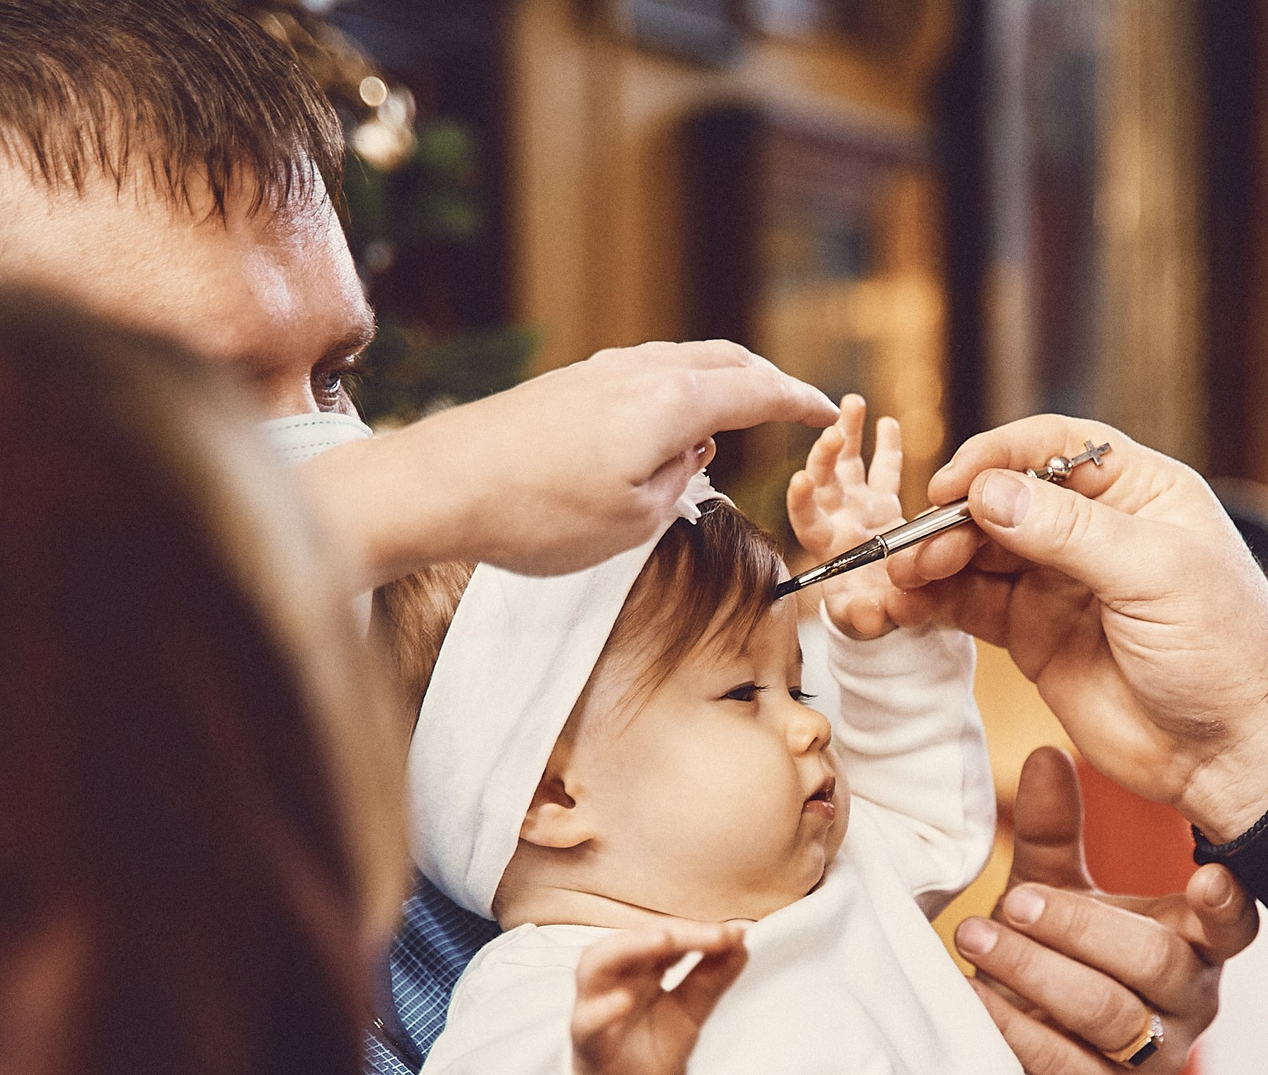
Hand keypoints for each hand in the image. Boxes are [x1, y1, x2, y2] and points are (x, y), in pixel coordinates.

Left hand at [306, 341, 835, 585]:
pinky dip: (678, 387)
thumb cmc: (534, 514)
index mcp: (669, 402)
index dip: (800, 403)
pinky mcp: (565, 384)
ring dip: (719, 380)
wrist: (438, 486)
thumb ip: (677, 482)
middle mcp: (638, 371)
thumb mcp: (632, 521)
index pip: (756, 391)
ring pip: (681, 360)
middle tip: (793, 406)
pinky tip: (667, 419)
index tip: (829, 413)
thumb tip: (689, 455)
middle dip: (766, 381)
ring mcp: (597, 371)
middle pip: (723, 360)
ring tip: (737, 411)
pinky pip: (643, 372)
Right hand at [568, 921, 749, 1074]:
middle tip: (715, 935)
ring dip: (630, 948)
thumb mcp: (692, 1009)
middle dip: (675, 933)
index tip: (735, 934)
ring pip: (597, 965)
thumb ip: (713, 977)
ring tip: (664, 940)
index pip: (665, 936)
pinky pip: (587, 1022)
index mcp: (640, 966)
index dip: (698, 931)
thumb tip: (741, 941)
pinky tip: (623, 1002)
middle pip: (636, 941)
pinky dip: (602, 1011)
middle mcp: (615, 978)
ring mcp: (595, 1005)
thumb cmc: (652, 1044)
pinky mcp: (588, 1042)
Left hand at [787, 395, 910, 636]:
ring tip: (852, 403)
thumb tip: (871, 617)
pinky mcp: (884, 502)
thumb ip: (868, 618)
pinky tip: (886, 421)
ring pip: (849, 463)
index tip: (800, 479)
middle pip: (824, 480)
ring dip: (848, 432)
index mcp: (826, 546)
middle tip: (834, 431)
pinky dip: (885, 446)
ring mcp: (859, 506)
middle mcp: (838, 518)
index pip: (806, 518)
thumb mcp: (868, 621)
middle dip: (826, 454)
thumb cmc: (870, 615)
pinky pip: (885, 470)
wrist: (886, 607)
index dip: (801, 499)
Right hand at [895, 416, 1267, 840]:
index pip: (1054, 447)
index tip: (954, 485)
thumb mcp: (1156, 576)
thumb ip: (1070, 533)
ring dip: (934, 559)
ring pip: (978, 552)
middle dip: (954, 517)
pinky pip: (972, 605)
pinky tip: (904, 606)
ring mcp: (1060, 583)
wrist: (1233, 755)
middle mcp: (1094, 530)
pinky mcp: (1034, 636)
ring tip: (902, 579)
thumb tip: (988, 493)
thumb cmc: (1224, 654)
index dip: (998, 457)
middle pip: (1003, 499)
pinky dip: (933, 602)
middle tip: (918, 549)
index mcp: (1139, 492)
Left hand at [953, 748, 1256, 1074]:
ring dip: (1038, 974)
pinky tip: (974, 997)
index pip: (1233, 927)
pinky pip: (1066, 1068)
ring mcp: (1154, 1060)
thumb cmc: (1055, 955)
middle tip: (1014, 902)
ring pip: (1110, 1014)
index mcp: (1192, 943)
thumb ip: (1054, 831)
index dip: (1228, 906)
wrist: (1023, 1052)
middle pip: (1156, 964)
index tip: (1209, 875)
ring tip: (975, 937)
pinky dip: (1016, 1029)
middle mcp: (1188, 1003)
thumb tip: (1045, 753)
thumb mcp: (1054, 889)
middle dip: (1080, 929)